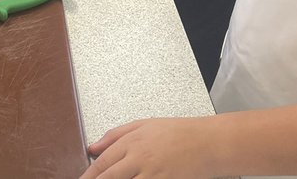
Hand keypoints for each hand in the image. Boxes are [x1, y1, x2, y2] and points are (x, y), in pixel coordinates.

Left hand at [81, 118, 216, 177]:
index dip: (88, 175)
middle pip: (108, 178)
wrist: (208, 142)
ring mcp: (151, 174)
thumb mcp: (144, 124)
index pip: (102, 163)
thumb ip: (115, 135)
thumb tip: (92, 147)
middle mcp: (139, 159)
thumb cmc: (179, 132)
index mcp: (132, 141)